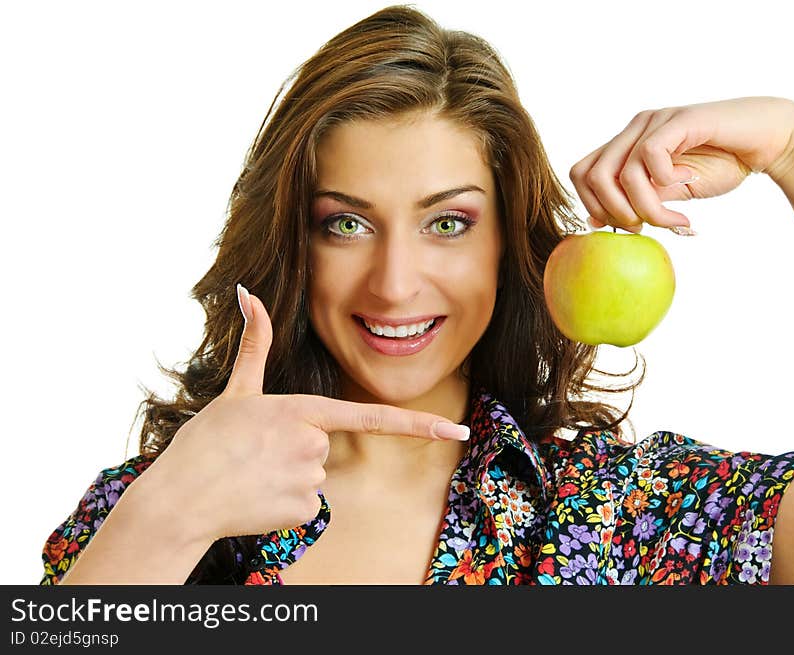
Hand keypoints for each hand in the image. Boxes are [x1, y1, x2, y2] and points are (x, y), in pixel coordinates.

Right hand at [142, 286, 469, 542]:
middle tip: (256, 455)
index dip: (420, 424)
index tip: (458, 432)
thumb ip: (254, 342)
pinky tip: (257, 498)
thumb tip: (247, 292)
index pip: (374, 417)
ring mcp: (310, 479)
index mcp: (303, 410)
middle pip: (325, 446)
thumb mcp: (235, 391)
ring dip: (288, 478)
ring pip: (315, 477)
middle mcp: (314, 443)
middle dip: (296, 452)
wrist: (178, 499)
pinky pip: (307, 505)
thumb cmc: (205, 443)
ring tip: (252, 475)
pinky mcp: (302, 511)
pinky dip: (284, 504)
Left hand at [569, 96, 793, 232]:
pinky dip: (664, 183)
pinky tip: (688, 185)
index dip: (594, 206)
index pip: (581, 174)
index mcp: (626, 144)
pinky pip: (649, 156)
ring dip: (646, 209)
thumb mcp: (671, 192)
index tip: (627, 227)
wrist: (770, 141)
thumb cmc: (722, 164)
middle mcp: (634, 129)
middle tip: (645, 229)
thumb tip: (597, 221)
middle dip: (614, 213)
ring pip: (620, 174)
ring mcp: (654, 121)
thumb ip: (638, 201)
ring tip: (675, 221)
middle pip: (589, 176)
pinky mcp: (678, 119)